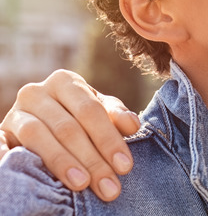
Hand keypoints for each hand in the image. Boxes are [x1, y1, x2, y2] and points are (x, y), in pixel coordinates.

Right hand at [0, 69, 140, 200]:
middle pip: (68, 127)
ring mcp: (15, 112)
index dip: (109, 139)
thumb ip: (115, 115)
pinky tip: (25, 174)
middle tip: (108, 186)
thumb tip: (132, 125)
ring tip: (81, 184)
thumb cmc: (77, 116)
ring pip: (38, 136)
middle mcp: (37, 92)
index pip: (91, 111)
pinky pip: (1, 143)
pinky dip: (8, 157)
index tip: (124, 166)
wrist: (41, 119)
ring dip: (61, 162)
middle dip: (92, 159)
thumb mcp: (98, 111)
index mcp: (65, 82)